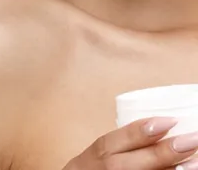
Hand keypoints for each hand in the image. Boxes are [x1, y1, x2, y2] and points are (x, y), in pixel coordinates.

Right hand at [63, 117, 197, 168]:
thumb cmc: (97, 165)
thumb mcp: (105, 148)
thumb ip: (130, 140)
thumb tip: (170, 127)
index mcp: (104, 149)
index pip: (124, 137)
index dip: (147, 129)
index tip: (170, 120)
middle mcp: (111, 168)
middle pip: (140, 161)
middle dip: (167, 151)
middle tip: (193, 139)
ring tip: (196, 162)